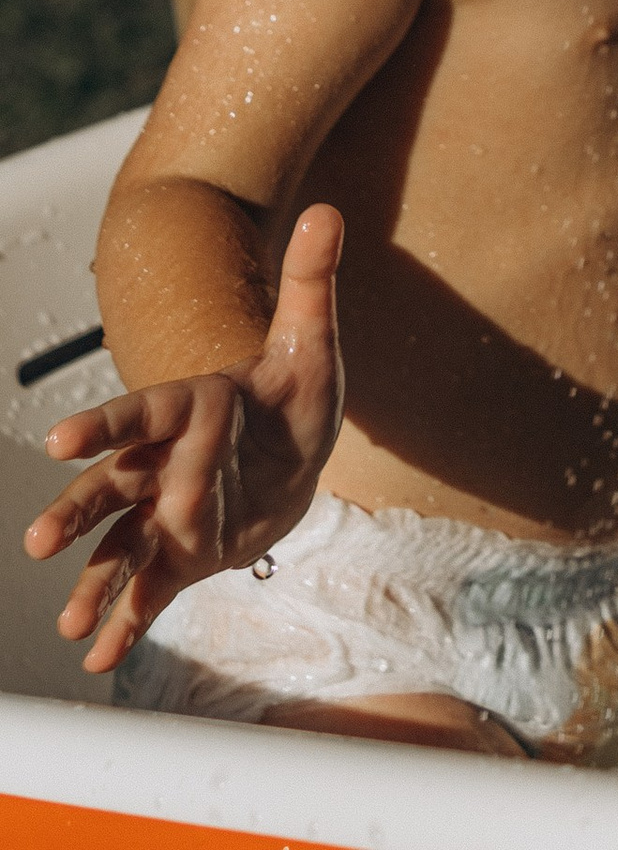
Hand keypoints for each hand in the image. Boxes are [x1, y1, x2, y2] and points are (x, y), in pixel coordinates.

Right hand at [23, 204, 344, 671]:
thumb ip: (311, 281)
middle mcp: (167, 463)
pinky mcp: (182, 555)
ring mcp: (168, 512)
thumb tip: (330, 211)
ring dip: (94, 581)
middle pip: (114, 485)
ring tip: (70, 620)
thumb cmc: (295, 391)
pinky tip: (100, 655)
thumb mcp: (313, 338)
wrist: (297, 448)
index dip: (106, 423)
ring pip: (120, 544)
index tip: (59, 438)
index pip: (145, 412)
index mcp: (194, 408)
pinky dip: (127, 622)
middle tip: (39, 540)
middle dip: (77, 511)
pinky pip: (149, 590)